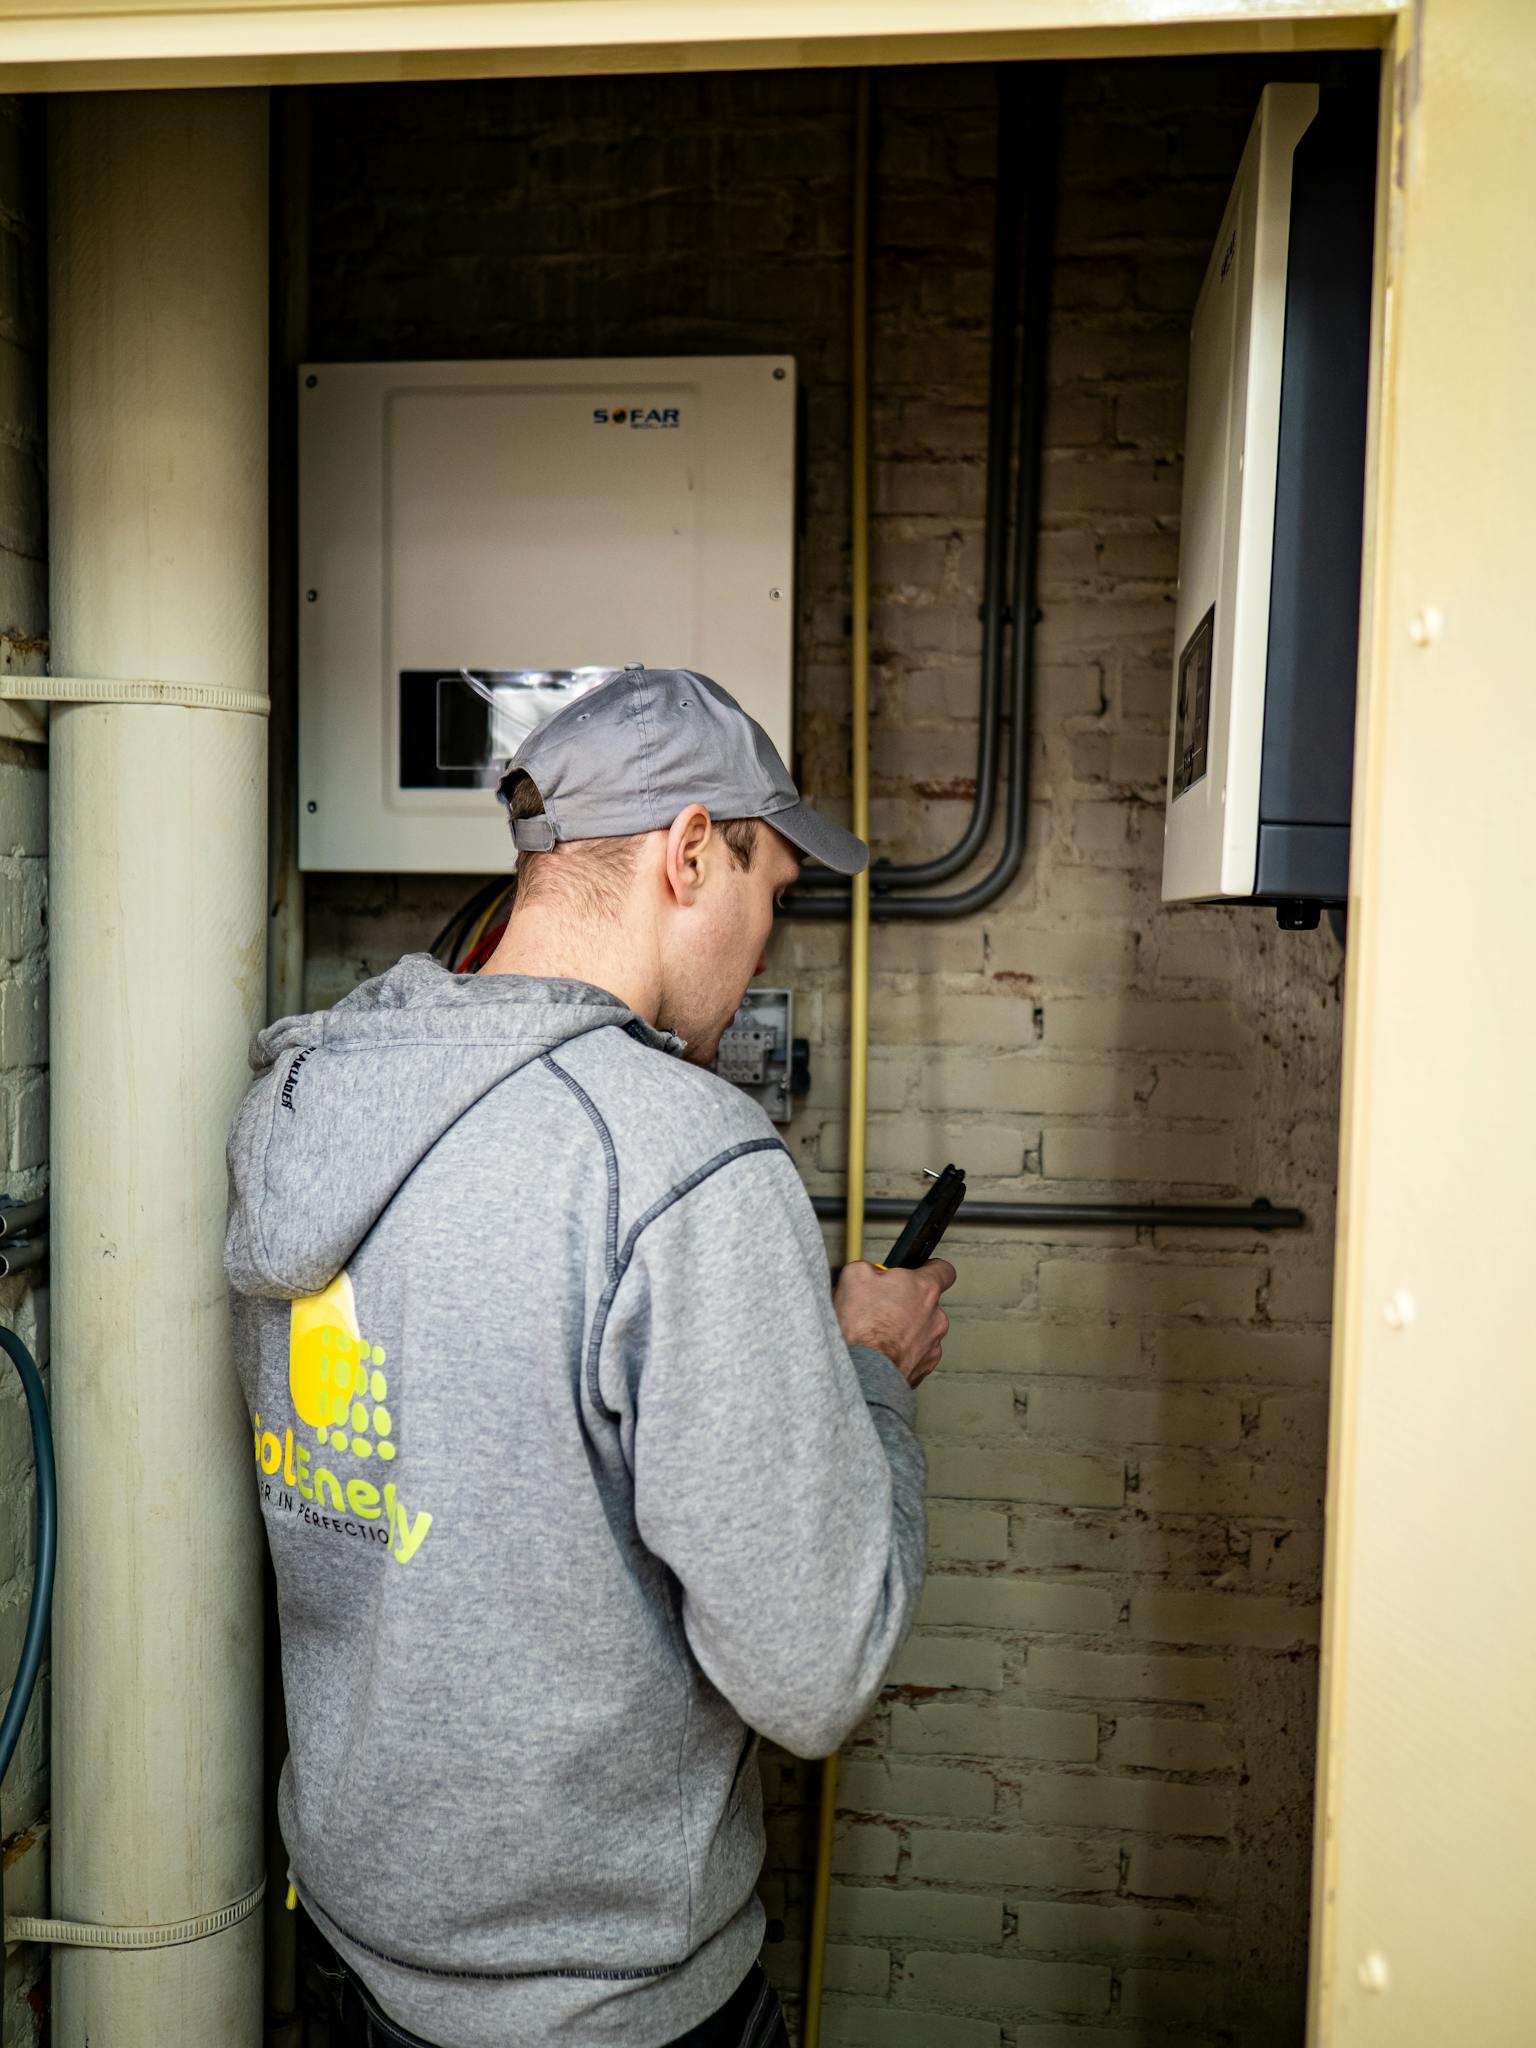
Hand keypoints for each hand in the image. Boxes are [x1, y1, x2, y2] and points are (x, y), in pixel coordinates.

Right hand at [834, 1258, 955, 1389]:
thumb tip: (869, 1272)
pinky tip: (881, 1351)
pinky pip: (915, 1353)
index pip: (944, 1271)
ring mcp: (932, 1345)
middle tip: (882, 1306)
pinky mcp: (924, 1368)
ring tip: (877, 1334)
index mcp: (925, 1289)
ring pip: (921, 1330)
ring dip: (905, 1329)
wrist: (862, 1372)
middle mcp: (936, 1317)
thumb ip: (870, 1268)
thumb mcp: (855, 1277)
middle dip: (907, 1303)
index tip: (922, 1271)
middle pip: (927, 1303)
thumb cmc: (862, 1327)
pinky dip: (901, 1351)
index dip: (931, 1268)